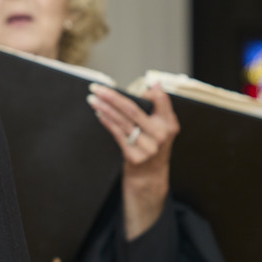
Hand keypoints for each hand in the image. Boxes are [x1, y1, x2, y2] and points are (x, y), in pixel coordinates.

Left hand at [87, 82, 178, 239]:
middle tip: (97, 88)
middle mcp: (160, 135)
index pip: (160, 100)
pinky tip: (98, 113)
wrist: (149, 176)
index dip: (146, 91)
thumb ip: (159, 107)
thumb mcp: (161, 127)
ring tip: (92, 98)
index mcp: (169, 125)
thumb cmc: (152, 146)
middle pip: (133, 109)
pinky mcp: (134, 156)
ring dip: (104, 108)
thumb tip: (154, 84)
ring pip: (122, 121)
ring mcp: (147, 147)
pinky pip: (117, 133)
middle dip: (112, 96)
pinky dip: (107, 121)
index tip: (129, 85)